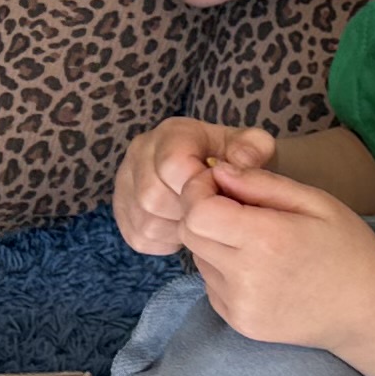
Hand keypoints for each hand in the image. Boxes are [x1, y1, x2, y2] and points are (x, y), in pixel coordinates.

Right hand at [113, 118, 270, 256]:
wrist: (212, 170)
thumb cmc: (233, 161)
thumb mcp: (252, 147)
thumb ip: (252, 149)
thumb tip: (239, 162)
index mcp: (172, 133)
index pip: (172, 165)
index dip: (198, 189)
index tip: (218, 195)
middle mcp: (140, 152)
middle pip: (152, 197)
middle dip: (186, 213)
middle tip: (210, 214)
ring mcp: (125, 181)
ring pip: (145, 221)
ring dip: (177, 230)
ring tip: (199, 221)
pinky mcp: (122, 210)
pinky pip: (139, 237)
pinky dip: (165, 242)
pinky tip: (183, 228)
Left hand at [173, 161, 374, 356]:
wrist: (369, 314)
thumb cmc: (349, 249)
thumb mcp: (316, 202)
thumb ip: (262, 183)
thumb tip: (218, 168)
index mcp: (268, 240)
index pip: (198, 211)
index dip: (200, 190)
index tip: (220, 182)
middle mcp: (247, 277)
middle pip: (190, 233)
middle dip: (203, 211)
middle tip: (236, 206)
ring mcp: (240, 305)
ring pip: (198, 258)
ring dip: (214, 241)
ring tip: (254, 240)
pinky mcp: (239, 323)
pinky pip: (211, 284)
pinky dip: (223, 269)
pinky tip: (258, 267)